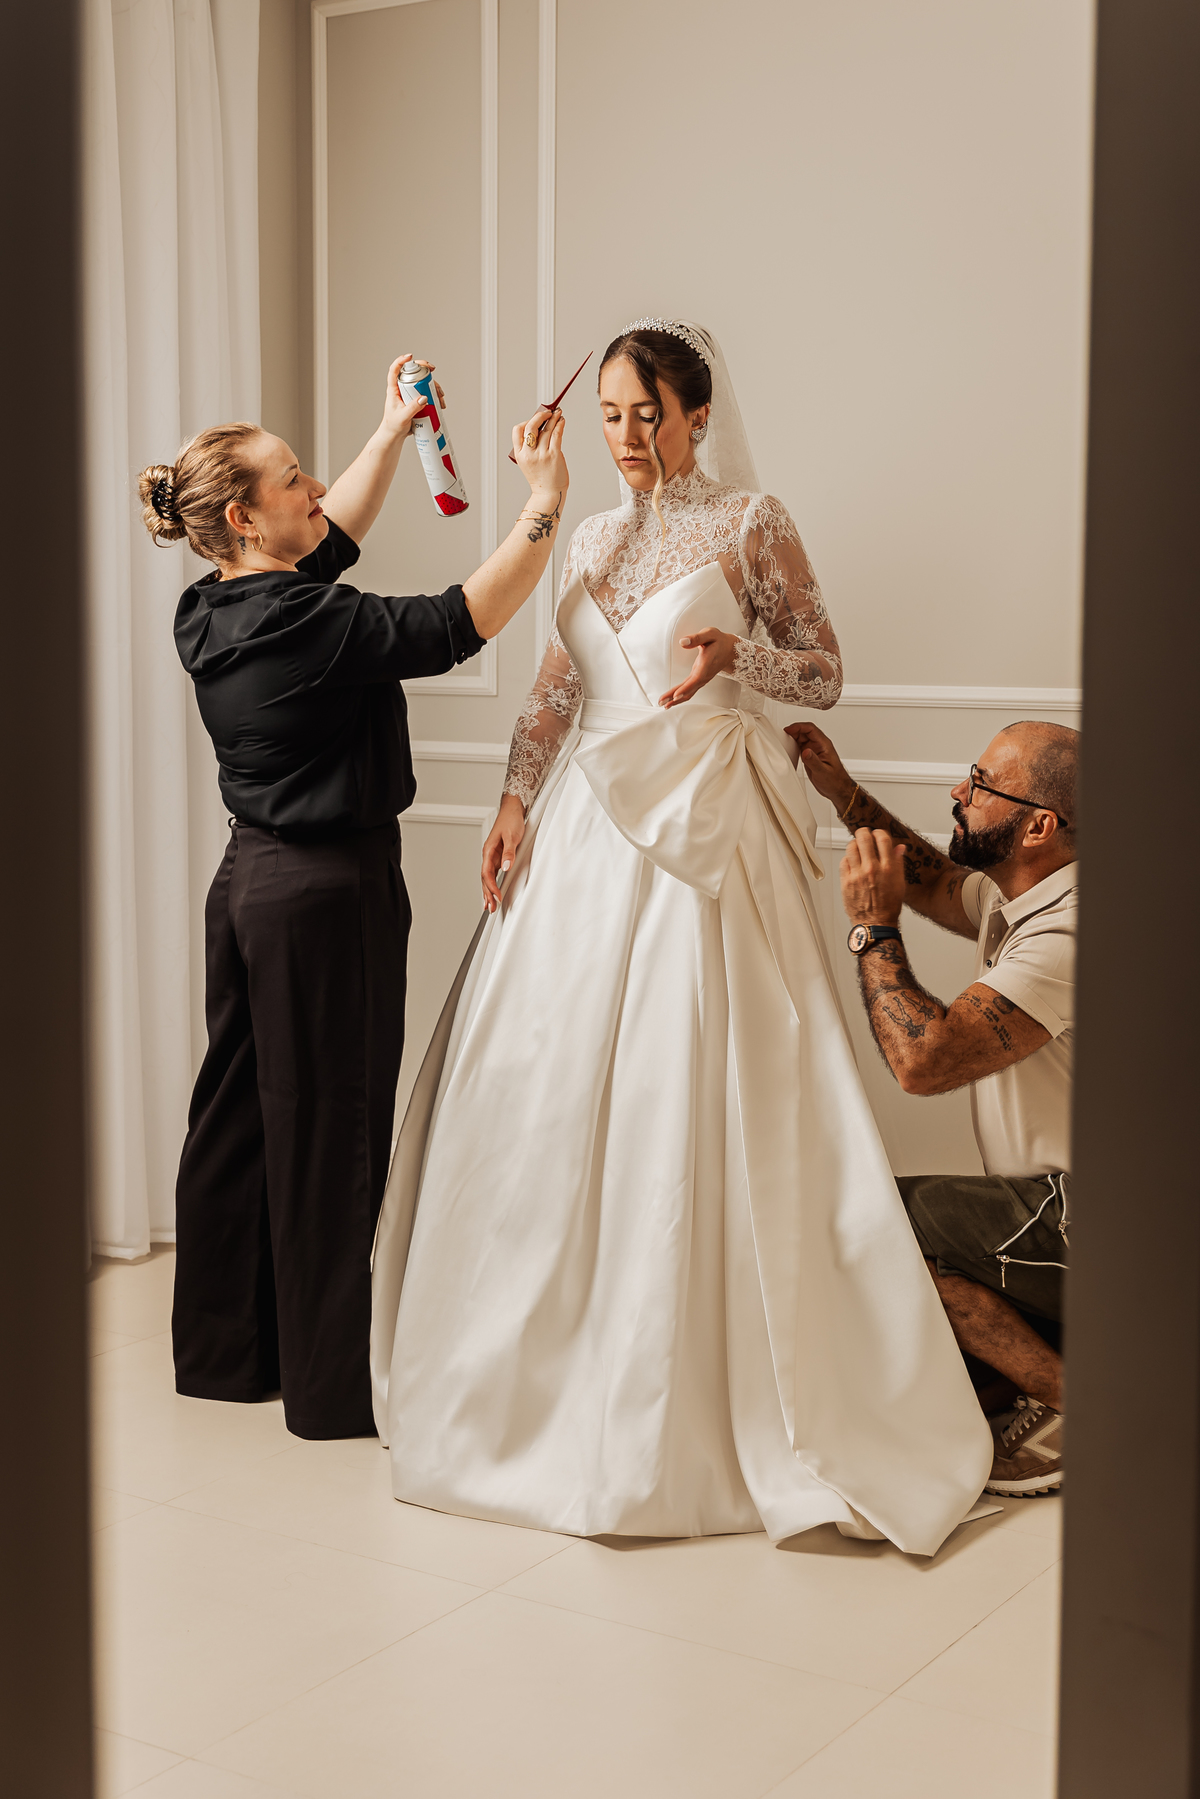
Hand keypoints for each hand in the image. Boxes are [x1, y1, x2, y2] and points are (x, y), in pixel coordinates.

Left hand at [381, 353, 445, 442]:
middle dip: (425, 372)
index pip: (395, 370)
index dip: (401, 361)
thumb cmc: (393, 426)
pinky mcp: (416, 401)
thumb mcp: (403, 417)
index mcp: (393, 389)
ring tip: (440, 397)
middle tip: (433, 371)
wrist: (395, 436)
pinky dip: (434, 396)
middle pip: (413, 373)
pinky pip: (426, 394)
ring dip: (433, 387)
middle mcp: (401, 389)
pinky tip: (440, 403)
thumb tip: (424, 397)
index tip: (411, 356)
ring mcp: (409, 394)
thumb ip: (413, 408)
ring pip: (422, 384)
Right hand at [482, 794, 526, 911]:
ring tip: (489, 905)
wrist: (512, 810)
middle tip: (490, 908)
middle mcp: (488, 854)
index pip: (487, 873)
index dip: (491, 886)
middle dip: (487, 894)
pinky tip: (493, 891)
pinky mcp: (498, 855)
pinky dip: (492, 883)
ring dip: (488, 891)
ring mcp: (492, 856)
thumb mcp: (513, 836)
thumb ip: (509, 852)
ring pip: (487, 877)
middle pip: (485, 878)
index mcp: (489, 850)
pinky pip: (493, 873)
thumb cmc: (511, 821)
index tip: (497, 897)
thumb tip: (506, 866)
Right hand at [513, 408, 567, 503]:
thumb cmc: (541, 478)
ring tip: (558, 414)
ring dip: (553, 418)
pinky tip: (562, 421)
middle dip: (540, 416)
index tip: (534, 419)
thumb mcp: (527, 463)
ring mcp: (542, 455)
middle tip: (547, 412)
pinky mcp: (554, 456)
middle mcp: (529, 454)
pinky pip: (556, 435)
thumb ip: (530, 447)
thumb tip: (542, 426)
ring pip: (546, 430)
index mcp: (519, 455)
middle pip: (531, 426)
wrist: (548, 494)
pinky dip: (560, 425)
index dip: (526, 421)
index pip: (517, 431)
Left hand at [658, 628, 737, 707]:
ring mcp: (702, 678)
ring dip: (676, 699)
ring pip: (689, 692)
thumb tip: (682, 642)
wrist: (730, 650)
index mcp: (707, 663)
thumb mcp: (710, 633)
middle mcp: (705, 674)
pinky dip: (680, 696)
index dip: (687, 688)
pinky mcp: (699, 679)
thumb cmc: (719, 641)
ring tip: (663, 704)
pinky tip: (671, 700)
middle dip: (676, 697)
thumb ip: (697, 638)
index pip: (697, 678)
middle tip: (662, 703)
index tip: (676, 695)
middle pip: (690, 689)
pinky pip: (689, 690)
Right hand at [786, 721, 853, 810]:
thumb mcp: (823, 772)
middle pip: (805, 731)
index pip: (811, 729)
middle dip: (794, 731)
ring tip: (784, 741)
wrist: (837, 789)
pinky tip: (789, 748)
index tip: (789, 730)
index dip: (799, 727)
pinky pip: (801, 745)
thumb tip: (805, 751)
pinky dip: (794, 745)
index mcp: (824, 745)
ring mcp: (815, 750)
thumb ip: (813, 761)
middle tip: (783, 735)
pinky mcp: (811, 756)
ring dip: (793, 738)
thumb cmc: (835, 781)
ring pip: (802, 738)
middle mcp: (819, 745)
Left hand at [840, 828, 906, 925]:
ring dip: (855, 844)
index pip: (882, 838)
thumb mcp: (899, 883)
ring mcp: (857, 874)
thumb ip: (897, 862)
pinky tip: (852, 862)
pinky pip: (843, 861)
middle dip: (864, 833)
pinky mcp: (845, 881)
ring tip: (858, 848)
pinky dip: (848, 859)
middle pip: (863, 837)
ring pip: (851, 846)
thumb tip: (899, 848)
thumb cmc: (888, 906)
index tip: (878, 834)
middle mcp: (872, 869)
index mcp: (888, 868)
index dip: (879, 833)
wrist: (875, 923)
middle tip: (865, 835)